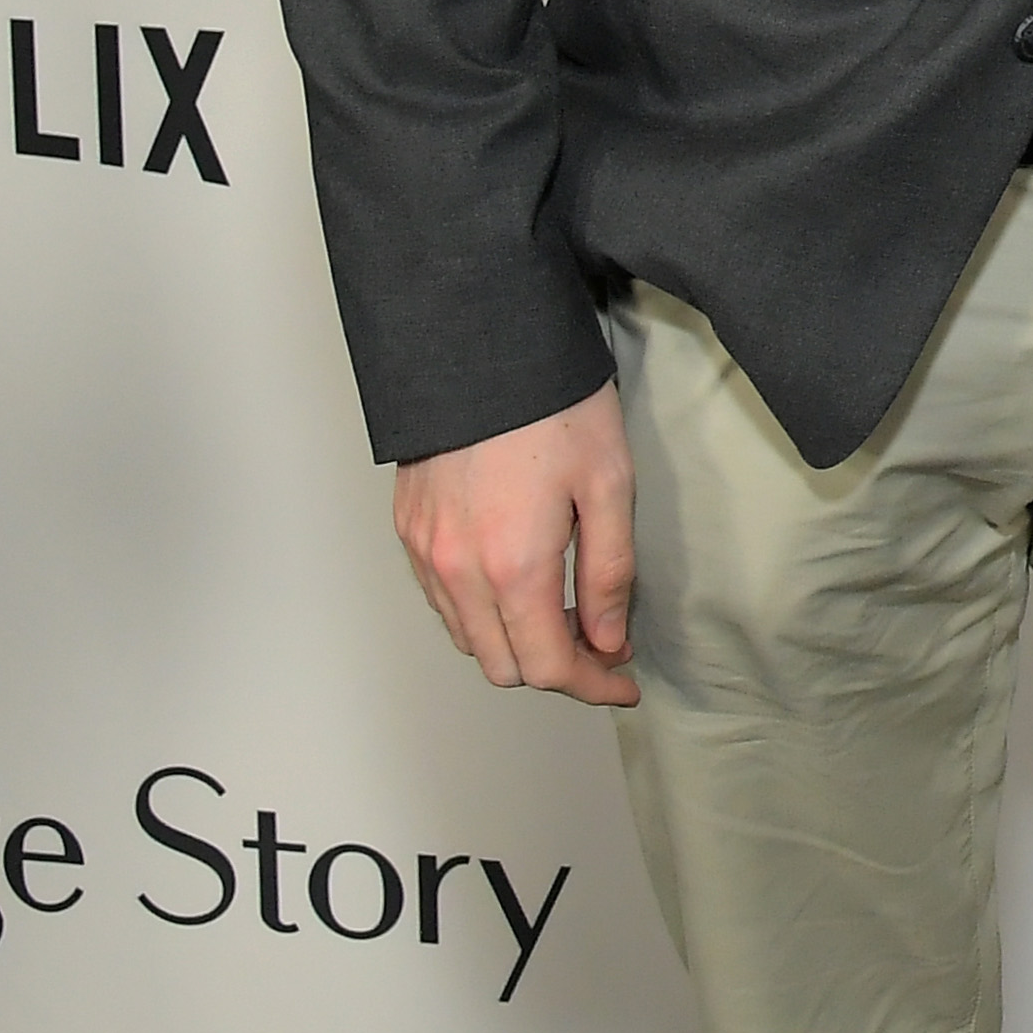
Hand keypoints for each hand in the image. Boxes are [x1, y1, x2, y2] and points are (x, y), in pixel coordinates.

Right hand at [391, 380, 639, 705]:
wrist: (483, 349)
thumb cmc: (554, 407)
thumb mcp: (609, 485)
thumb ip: (610, 572)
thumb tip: (610, 638)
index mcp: (513, 566)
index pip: (547, 665)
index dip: (592, 684)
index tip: (623, 681)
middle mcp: (457, 571)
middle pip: (503, 665)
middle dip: (556, 668)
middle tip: (602, 646)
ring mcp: (425, 553)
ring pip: (468, 638)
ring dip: (515, 642)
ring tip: (565, 614)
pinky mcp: (409, 530)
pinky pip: (442, 600)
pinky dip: (480, 612)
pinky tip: (517, 584)